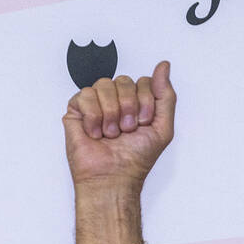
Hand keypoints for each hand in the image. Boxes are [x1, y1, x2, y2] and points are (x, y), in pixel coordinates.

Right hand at [64, 60, 175, 192]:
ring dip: (111, 114)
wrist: (113, 177)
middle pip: (124, 80)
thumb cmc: (136, 159)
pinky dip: (93, 117)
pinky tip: (95, 132)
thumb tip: (164, 65)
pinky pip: (85, 94)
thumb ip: (166, 96)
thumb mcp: (163, 128)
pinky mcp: (77, 109)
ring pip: (104, 84)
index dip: (145, 103)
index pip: (144, 82)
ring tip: (111, 133)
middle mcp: (117, 100)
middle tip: (127, 130)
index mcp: (137, 103)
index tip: (143, 124)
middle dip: (129, 108)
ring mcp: (96, 103)